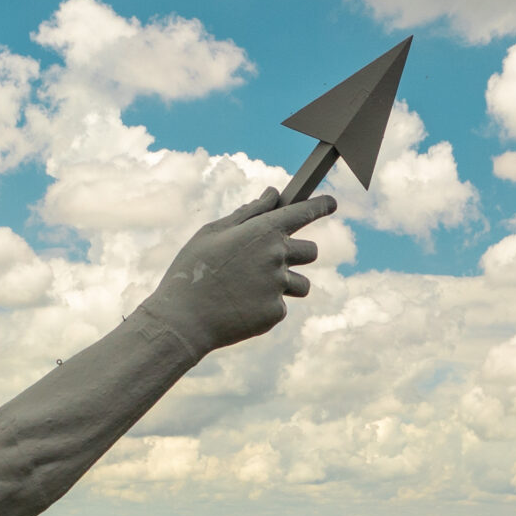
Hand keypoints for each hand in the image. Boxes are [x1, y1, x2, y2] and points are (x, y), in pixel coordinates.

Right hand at [141, 188, 333, 350]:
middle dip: (298, 253)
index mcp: (262, 232)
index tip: (331, 202)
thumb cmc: (192, 271)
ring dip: (287, 284)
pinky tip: (239, 307)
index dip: (321, 205)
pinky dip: (264, 306)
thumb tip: (271, 195)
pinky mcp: (275, 313)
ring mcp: (278, 287)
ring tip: (253, 289)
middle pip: (311, 251)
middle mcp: (277, 257)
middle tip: (275, 259)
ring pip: (302, 284)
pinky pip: (280, 306)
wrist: (183, 320)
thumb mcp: (212, 234)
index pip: (303, 212)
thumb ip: (247, 214)